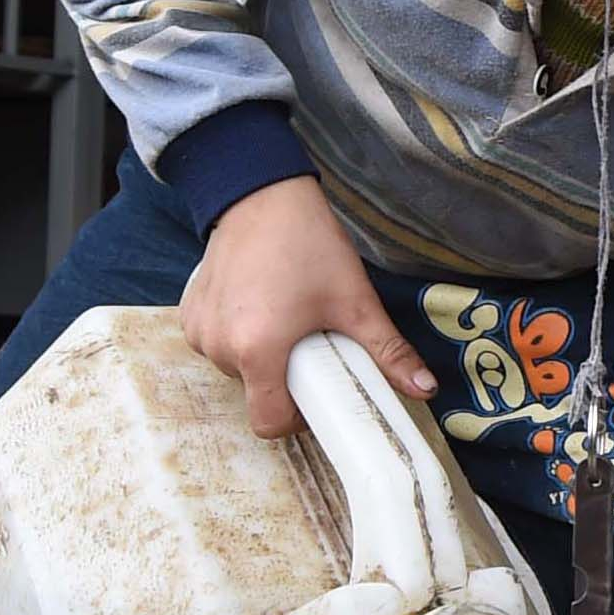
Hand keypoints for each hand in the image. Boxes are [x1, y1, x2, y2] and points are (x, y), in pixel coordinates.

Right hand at [174, 169, 436, 440]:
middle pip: (256, 391)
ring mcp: (199, 329)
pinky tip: (258, 300)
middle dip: (285, 375)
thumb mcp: (354, 300)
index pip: (270, 423)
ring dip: (260, 352)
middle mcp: (220, 347)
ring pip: (236, 366)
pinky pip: (216, 341)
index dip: (297, 418)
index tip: (317, 389)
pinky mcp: (189, 311)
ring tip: (283, 312)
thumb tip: (425, 388)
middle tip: (309, 338)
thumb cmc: (307, 242)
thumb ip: (388, 352)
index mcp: (257, 351)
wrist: (261, 191)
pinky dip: (237, 332)